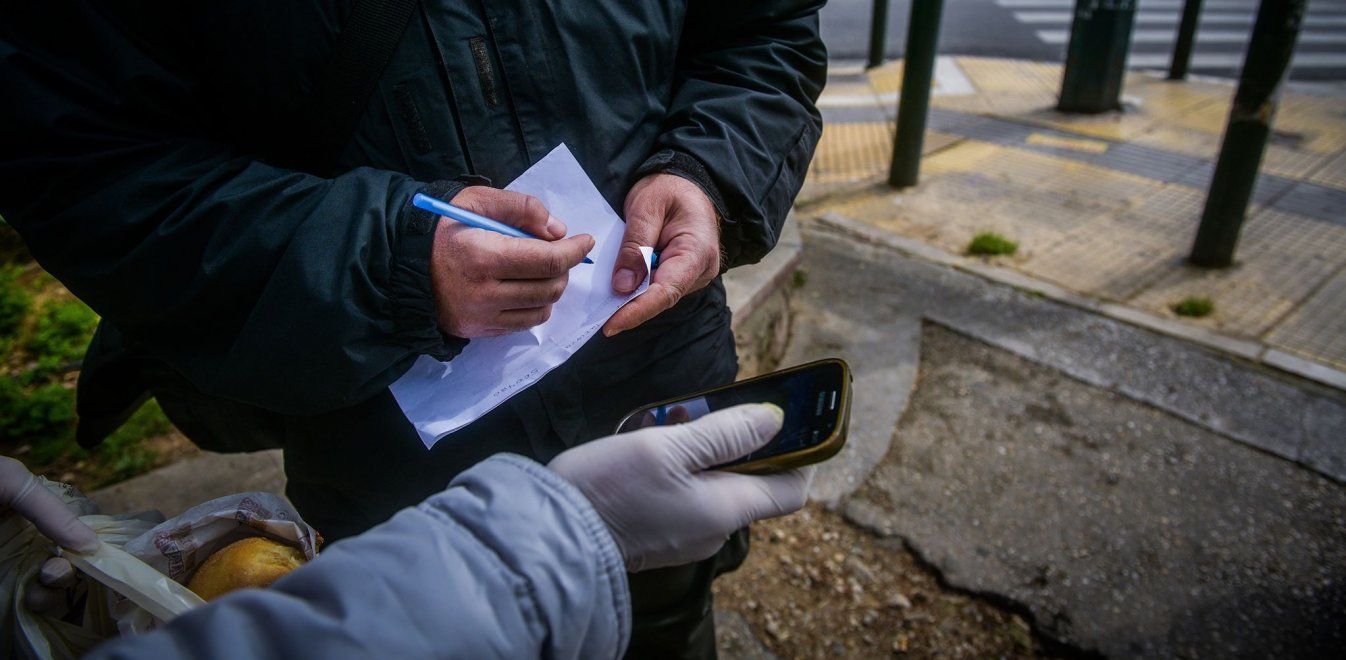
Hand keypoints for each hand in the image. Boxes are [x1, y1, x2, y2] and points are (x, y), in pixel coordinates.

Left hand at [0, 456, 98, 614]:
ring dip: (51, 594)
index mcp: (34, 514)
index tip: (84, 556)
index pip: (74, 534)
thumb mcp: (13, 482)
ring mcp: (8, 566)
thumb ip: (52, 510)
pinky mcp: (0, 583)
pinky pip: (19, 602)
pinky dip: (33, 605)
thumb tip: (90, 544)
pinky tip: (30, 599)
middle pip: (63, 566)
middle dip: (66, 576)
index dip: (86, 548)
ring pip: (45, 589)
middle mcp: (24, 543)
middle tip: (51, 574)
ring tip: (37, 590)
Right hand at [431, 186, 595, 336]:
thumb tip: (558, 230)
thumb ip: (521, 208)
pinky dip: (534, 306)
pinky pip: (523, 323)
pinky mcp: (478, 330)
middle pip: (550, 287)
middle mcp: (483, 292)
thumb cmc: (441, 227)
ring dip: (551, 288)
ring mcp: (481, 316)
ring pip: (541, 309)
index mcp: (483, 256)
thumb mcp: (476, 201)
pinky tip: (524, 288)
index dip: (574, 251)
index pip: (548, 260)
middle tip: (558, 252)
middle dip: (563, 268)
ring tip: (540, 270)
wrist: (401, 263)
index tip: (584, 241)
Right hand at [548, 404, 810, 571]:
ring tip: (675, 421)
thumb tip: (775, 420)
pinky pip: (688, 496)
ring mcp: (686, 534)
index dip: (802, 455)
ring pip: (716, 486)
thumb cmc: (609, 488)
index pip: (792, 489)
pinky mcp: (660, 532)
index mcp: (726, 509)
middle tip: (716, 407)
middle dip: (742, 443)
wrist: (550, 533)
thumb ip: (725, 434)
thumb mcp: (669, 447)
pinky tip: (652, 444)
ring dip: (706, 451)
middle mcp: (714, 529)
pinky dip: (683, 468)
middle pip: (753, 483)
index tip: (796, 420)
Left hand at [603, 173, 719, 336]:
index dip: (638, 311)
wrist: (684, 182)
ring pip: (658, 295)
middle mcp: (701, 269)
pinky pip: (657, 287)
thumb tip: (622, 286)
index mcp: (697, 251)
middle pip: (661, 298)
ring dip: (631, 297)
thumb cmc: (667, 189)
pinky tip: (617, 286)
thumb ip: (635, 246)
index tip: (611, 325)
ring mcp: (693, 275)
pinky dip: (636, 288)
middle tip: (595, 314)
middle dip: (629, 307)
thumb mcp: (646, 208)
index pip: (666, 291)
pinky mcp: (681, 275)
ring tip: (602, 300)